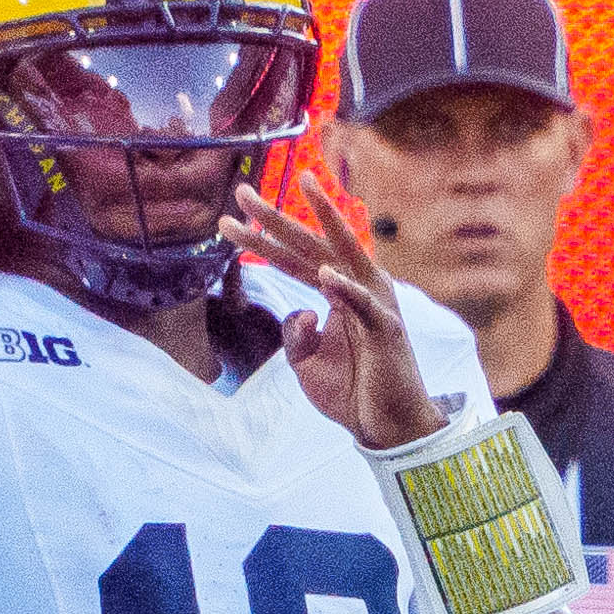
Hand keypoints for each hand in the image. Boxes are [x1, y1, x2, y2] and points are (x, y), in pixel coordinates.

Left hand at [231, 163, 446, 448]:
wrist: (388, 427)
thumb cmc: (352, 392)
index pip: (292, 259)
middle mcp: (356, 287)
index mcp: (336, 292)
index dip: (259, 241)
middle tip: (242, 191)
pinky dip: (346, 289)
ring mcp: (374, 303)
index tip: (225, 223)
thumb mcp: (306, 364)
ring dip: (326, 218)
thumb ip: (295, 335)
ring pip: (345, 252)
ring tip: (306, 186)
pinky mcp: (385, 328)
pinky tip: (326, 275)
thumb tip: (300, 313)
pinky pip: (364, 304)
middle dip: (276, 217)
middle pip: (310, 244)